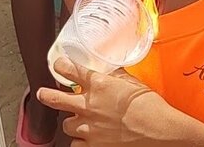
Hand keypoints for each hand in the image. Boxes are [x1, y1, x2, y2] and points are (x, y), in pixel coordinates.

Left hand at [37, 58, 176, 145]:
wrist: (161, 132)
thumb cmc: (151, 107)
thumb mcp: (133, 82)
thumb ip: (115, 76)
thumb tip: (108, 70)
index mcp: (99, 85)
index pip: (70, 70)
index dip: (61, 66)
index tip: (58, 65)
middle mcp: (89, 105)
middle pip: (56, 98)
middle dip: (46, 95)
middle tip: (43, 94)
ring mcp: (89, 128)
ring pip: (67, 124)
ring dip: (72, 122)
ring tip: (79, 122)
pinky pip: (76, 145)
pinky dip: (80, 142)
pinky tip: (87, 139)